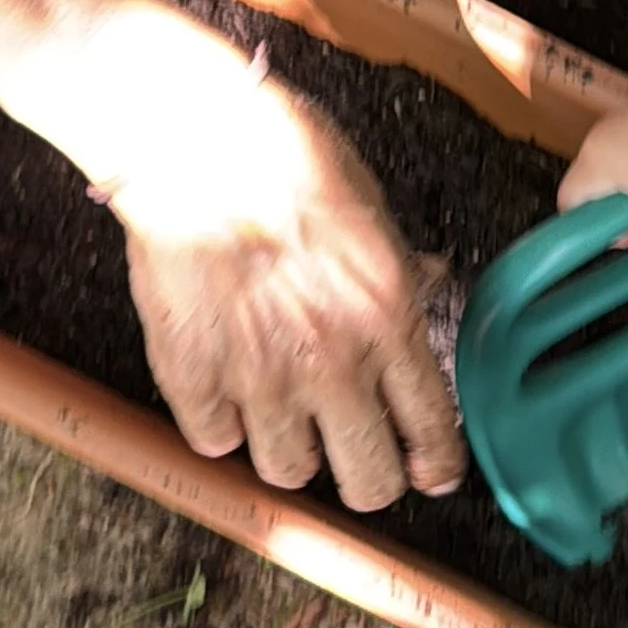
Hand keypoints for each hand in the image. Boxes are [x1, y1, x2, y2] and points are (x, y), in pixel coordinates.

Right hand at [102, 79, 464, 510]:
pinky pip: (214, 442)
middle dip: (371, 479)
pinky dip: (222, 426)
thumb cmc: (287, 157)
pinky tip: (228, 393)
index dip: (436, 464)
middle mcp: (330, 363)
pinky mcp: (191, 378)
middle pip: (367, 483)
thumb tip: (429, 283)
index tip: (432, 473)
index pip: (431, 427)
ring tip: (287, 418)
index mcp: (386, 318)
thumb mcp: (373, 206)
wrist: (199, 145)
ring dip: (292, 451)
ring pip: (288, 473)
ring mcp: (258, 379)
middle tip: (360, 459)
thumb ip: (402, 266)